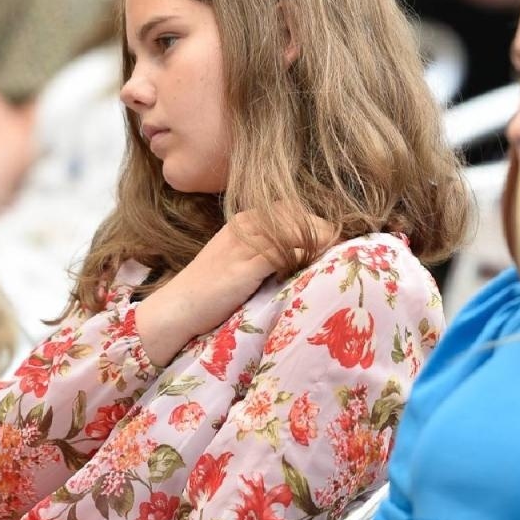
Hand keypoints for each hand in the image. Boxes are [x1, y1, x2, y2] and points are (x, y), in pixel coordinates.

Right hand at [135, 208, 336, 364]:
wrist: (176, 309)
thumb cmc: (208, 291)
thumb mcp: (239, 263)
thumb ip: (267, 253)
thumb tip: (302, 254)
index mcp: (245, 221)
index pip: (292, 210)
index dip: (316, 224)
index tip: (333, 241)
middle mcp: (246, 225)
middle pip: (299, 216)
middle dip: (324, 231)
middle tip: (343, 249)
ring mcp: (247, 243)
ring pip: (296, 230)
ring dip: (320, 242)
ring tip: (336, 259)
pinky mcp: (247, 264)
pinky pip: (286, 252)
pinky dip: (304, 256)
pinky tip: (313, 267)